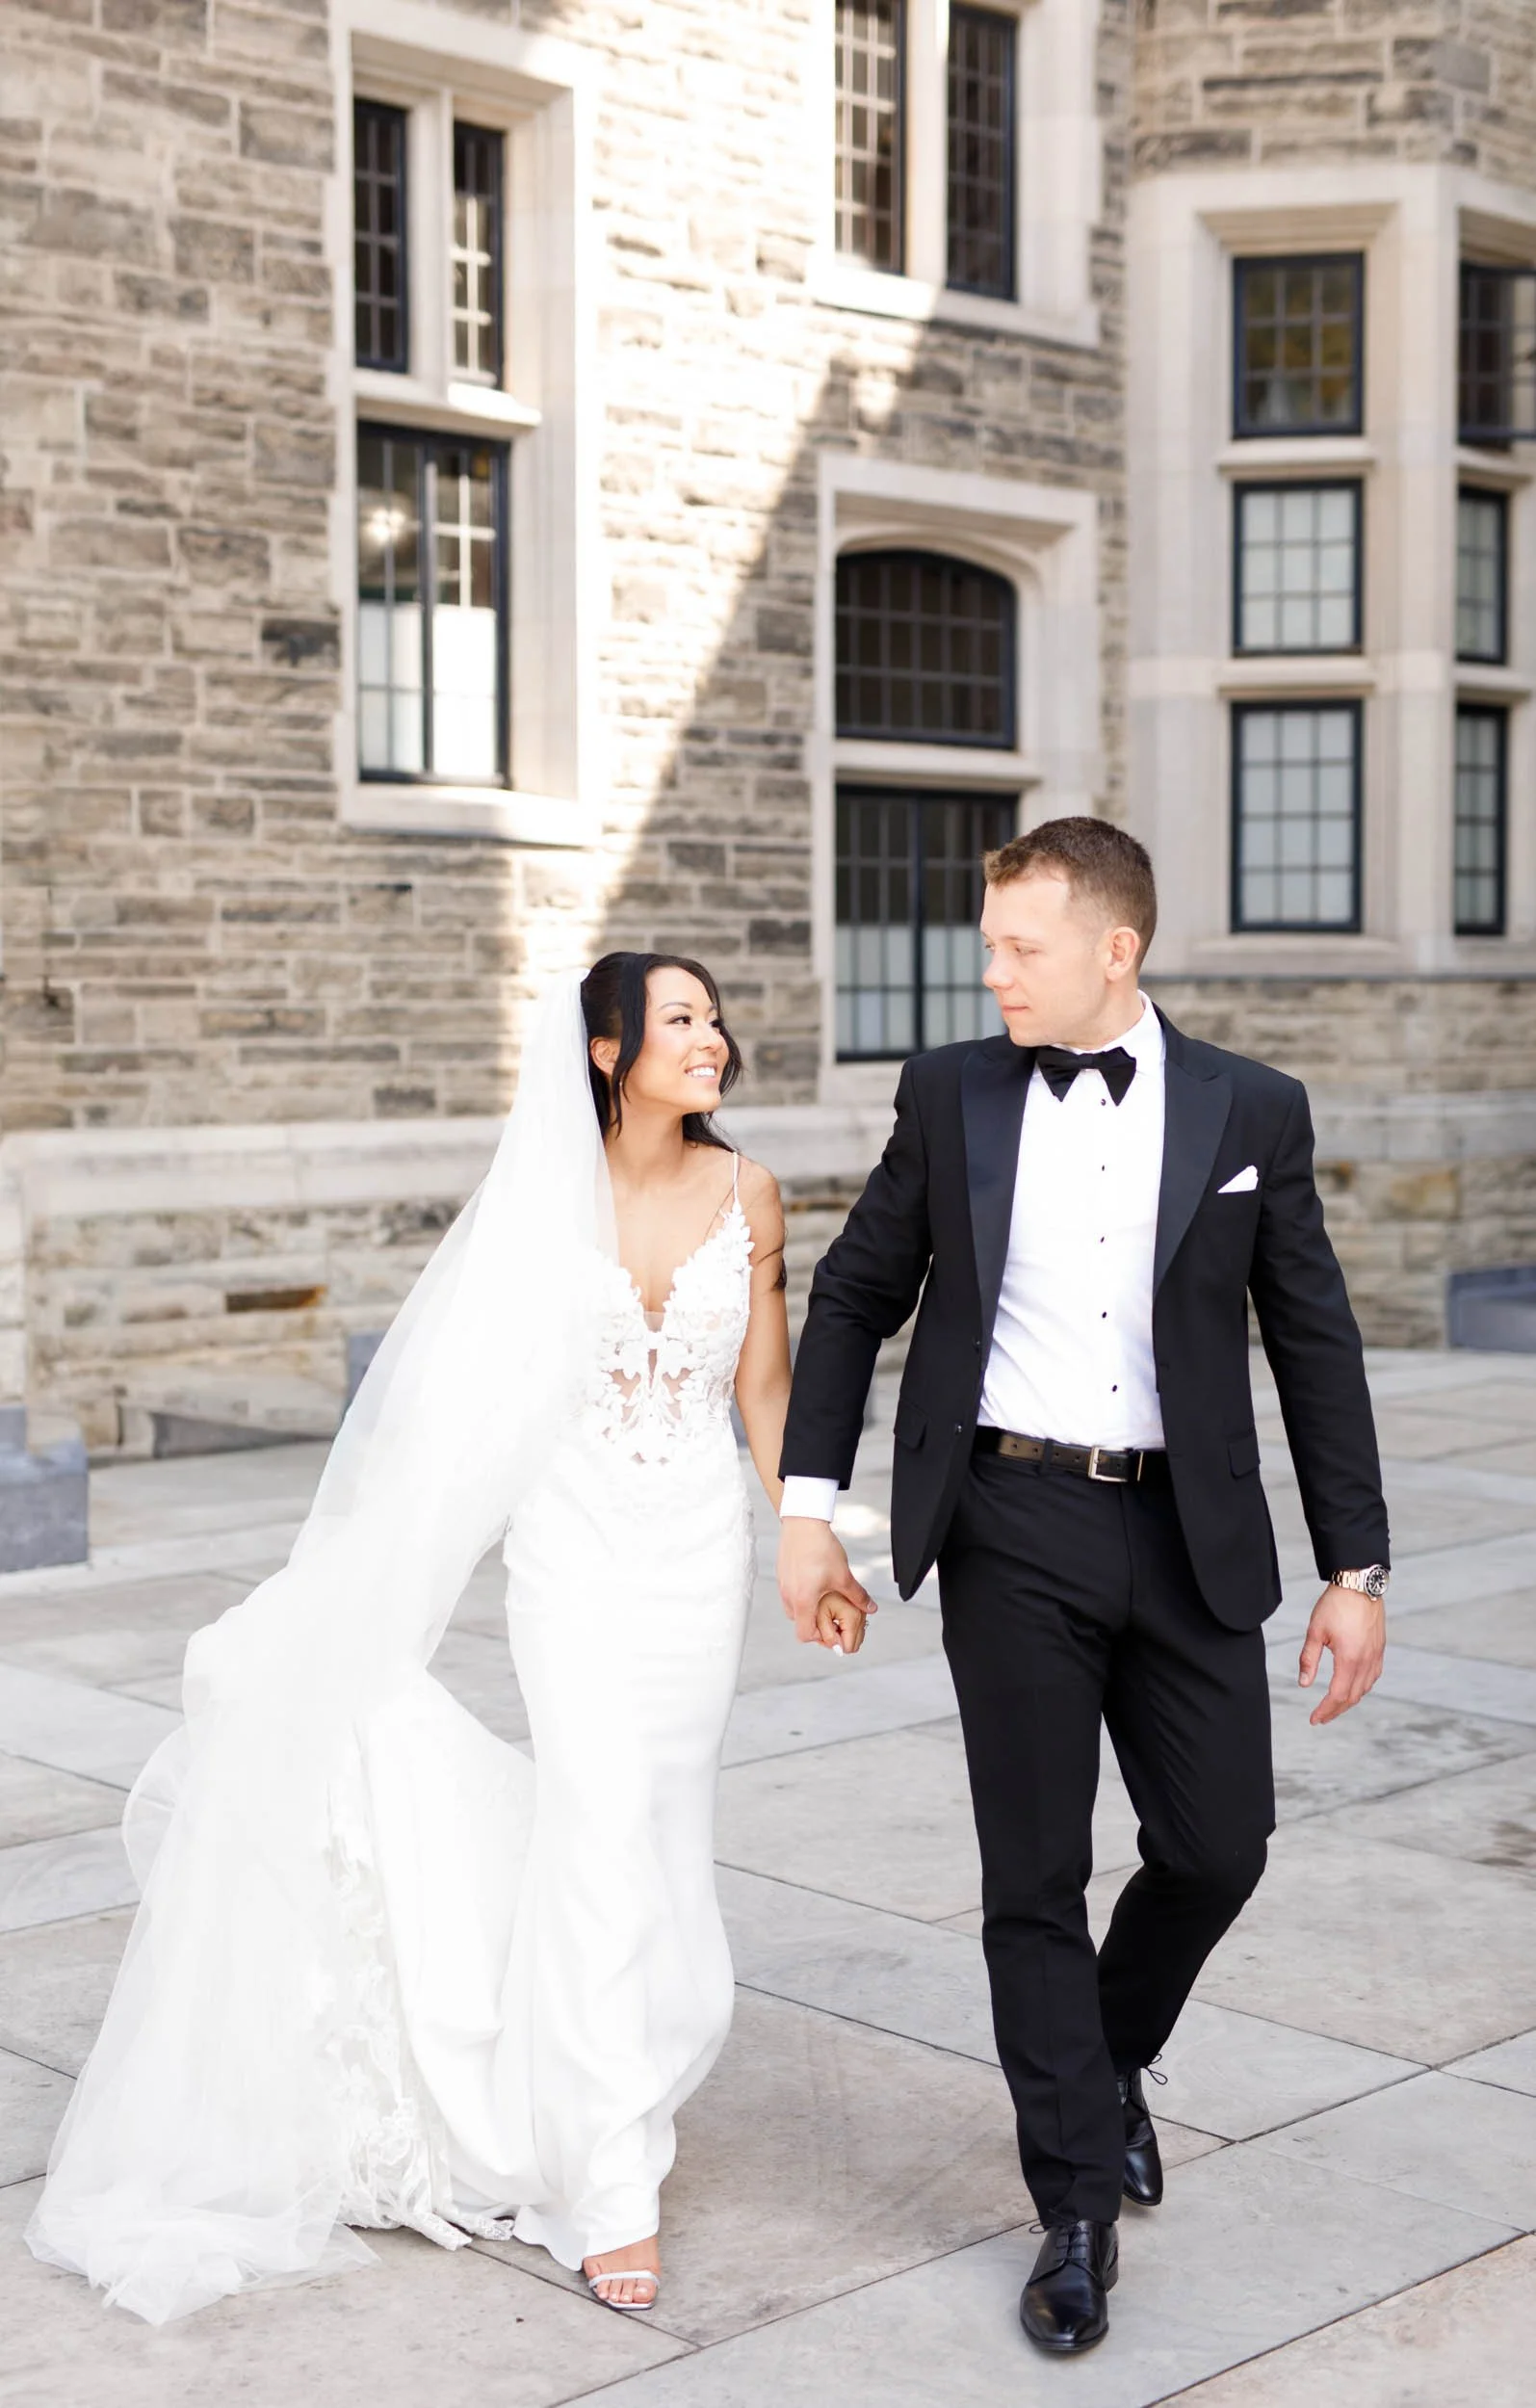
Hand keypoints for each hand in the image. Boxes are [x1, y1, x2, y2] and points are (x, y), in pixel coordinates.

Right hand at [778, 1517, 873, 1645]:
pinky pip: (790, 1595)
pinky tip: (816, 1582)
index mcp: (803, 1601)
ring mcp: (783, 1586)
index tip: (834, 1630)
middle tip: (833, 1615)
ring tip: (825, 1597)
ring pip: (794, 1609)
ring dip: (809, 1609)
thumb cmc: (821, 1548)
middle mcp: (789, 1596)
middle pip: (799, 1623)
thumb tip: (871, 1608)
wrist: (803, 1522)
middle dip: (816, 1624)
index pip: (805, 1634)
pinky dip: (802, 1596)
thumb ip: (858, 1596)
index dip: (820, 1638)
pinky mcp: (782, 1575)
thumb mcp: (843, 1576)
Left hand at [1299, 1583, 1385, 1724]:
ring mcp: (1376, 1655)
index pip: (1337, 1695)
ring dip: (1349, 1701)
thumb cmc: (1335, 1605)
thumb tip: (1304, 1684)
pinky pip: (1373, 1677)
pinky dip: (1361, 1688)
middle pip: (1352, 1697)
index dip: (1325, 1710)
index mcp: (1349, 1659)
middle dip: (1335, 1710)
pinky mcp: (1380, 1649)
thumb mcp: (1315, 1631)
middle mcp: (1366, 1661)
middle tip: (1321, 1718)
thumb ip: (1309, 1659)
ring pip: (1364, 1689)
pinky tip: (1352, 1688)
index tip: (1313, 1719)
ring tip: (1333, 1706)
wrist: (1359, 1584)